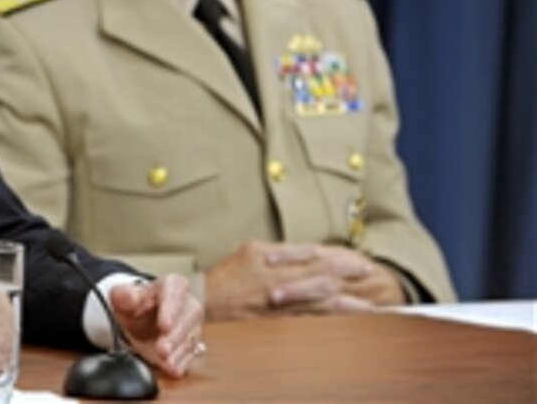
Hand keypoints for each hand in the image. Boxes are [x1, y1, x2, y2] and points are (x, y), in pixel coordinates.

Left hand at [108, 274, 203, 377]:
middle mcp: (188, 304)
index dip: (170, 309)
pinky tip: (173, 368)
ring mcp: (192, 325)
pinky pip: (191, 354)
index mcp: (173, 285)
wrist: (139, 319)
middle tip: (162, 350)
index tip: (164, 325)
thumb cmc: (135, 304)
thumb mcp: (123, 296)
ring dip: (178, 352)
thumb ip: (124, 294)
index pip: (175, 292)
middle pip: (186, 318)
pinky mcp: (192, 343)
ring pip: (191, 338)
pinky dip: (182, 362)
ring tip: (166, 362)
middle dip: (174, 337)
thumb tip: (130, 297)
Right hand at [205, 241, 403, 319]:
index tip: (358, 259)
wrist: (200, 306)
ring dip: (349, 299)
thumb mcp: (249, 253)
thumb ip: (279, 251)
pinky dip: (333, 317)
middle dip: (349, 273)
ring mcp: (277, 301)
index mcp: (267, 255)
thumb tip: (308, 250)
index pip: (312, 253)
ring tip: (371, 301)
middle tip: (370, 273)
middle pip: (321, 273)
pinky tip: (349, 318)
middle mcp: (274, 277)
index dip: (338, 256)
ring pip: (321, 298)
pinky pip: (310, 318)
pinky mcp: (276, 320)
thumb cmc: (224, 280)